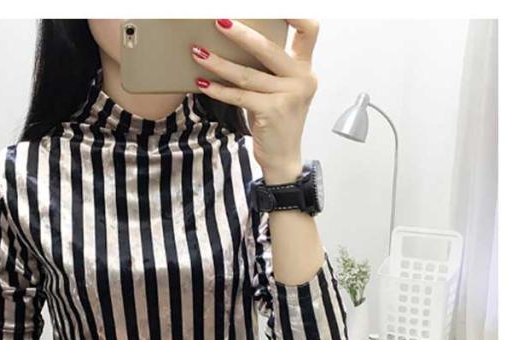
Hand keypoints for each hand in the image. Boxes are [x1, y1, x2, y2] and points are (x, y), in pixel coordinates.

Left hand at [191, 19, 319, 176]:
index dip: (294, 13)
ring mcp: (288, 96)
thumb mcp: (279, 91)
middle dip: (241, 33)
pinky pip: (239, 96)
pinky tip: (202, 83)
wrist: (283, 158)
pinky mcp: (272, 111)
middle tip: (218, 21)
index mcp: (305, 69)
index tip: (273, 6)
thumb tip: (235, 44)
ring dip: (218, 62)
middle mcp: (302, 79)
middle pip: (269, 47)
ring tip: (198, 52)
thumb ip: (269, 69)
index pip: (309, 30)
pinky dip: (218, 90)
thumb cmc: (276, 122)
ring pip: (247, 74)